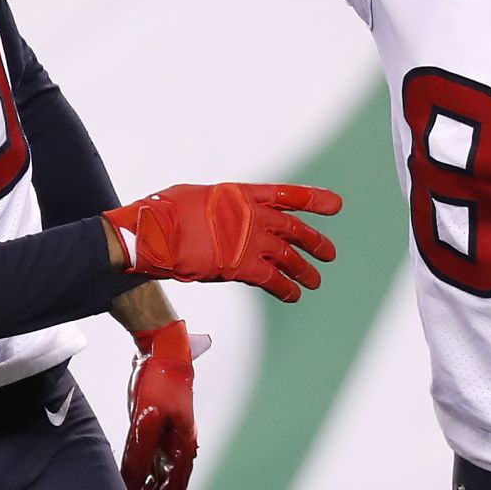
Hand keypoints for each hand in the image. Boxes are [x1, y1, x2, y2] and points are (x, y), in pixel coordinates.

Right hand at [105, 183, 339, 303]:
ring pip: (289, 257)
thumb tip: (219, 216)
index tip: (336, 205)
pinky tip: (293, 296)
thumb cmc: (164, 212)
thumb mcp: (195, 196)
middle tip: (329, 254)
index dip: (314, 200)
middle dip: (315, 242)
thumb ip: (217, 207)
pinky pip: (273, 280)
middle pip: (295, 229)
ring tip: (315, 281)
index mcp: (242, 194)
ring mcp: (250, 241)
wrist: (154, 233)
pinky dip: (286, 289)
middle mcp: (253, 216)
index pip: (287, 195)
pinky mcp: (242, 267)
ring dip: (305, 270)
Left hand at [122, 322, 203, 489]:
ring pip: (157, 488)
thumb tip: (130, 487)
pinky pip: (148, 472)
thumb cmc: (158, 382)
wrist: (162, 352)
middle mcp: (177, 455)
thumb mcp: (146, 420)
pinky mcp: (154, 438)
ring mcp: (167, 447)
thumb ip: (138, 455)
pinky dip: (141, 489)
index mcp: (181, 453)